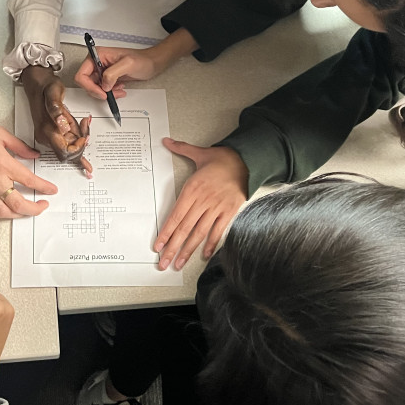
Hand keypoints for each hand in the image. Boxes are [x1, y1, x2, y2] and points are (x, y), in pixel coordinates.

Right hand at [0, 119, 57, 217]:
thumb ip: (19, 146)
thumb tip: (33, 154)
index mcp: (3, 163)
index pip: (29, 180)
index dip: (43, 187)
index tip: (52, 190)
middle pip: (18, 202)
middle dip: (34, 208)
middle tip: (43, 206)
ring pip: (3, 211)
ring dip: (18, 214)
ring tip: (27, 211)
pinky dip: (0, 213)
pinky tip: (7, 211)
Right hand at [22, 66, 92, 174]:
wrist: (38, 83)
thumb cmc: (46, 87)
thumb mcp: (54, 93)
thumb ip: (57, 110)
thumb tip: (63, 127)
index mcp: (46, 129)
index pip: (64, 152)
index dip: (77, 148)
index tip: (84, 136)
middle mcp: (45, 136)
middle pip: (68, 152)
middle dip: (80, 142)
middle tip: (85, 126)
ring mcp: (47, 136)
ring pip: (68, 147)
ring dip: (78, 137)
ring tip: (82, 122)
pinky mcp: (50, 133)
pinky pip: (66, 141)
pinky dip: (75, 138)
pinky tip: (80, 138)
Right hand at [74, 29, 197, 99]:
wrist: (152, 63)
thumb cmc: (142, 60)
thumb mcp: (128, 64)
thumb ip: (113, 73)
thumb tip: (104, 84)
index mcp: (97, 55)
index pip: (82, 74)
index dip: (89, 86)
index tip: (102, 92)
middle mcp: (97, 62)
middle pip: (86, 83)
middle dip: (99, 91)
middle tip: (111, 94)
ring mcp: (102, 70)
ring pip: (94, 88)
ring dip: (106, 93)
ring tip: (119, 91)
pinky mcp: (107, 77)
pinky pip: (102, 89)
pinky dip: (110, 93)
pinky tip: (120, 89)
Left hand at [155, 138, 248, 270]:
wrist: (247, 160)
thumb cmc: (222, 158)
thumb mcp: (199, 153)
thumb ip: (181, 149)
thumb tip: (166, 141)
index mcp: (192, 189)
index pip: (175, 216)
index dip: (166, 233)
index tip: (158, 246)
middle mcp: (202, 201)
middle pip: (184, 229)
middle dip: (172, 248)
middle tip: (163, 263)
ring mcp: (216, 208)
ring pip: (199, 233)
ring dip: (188, 250)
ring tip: (179, 263)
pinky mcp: (229, 212)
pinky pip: (218, 231)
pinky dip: (211, 244)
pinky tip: (203, 255)